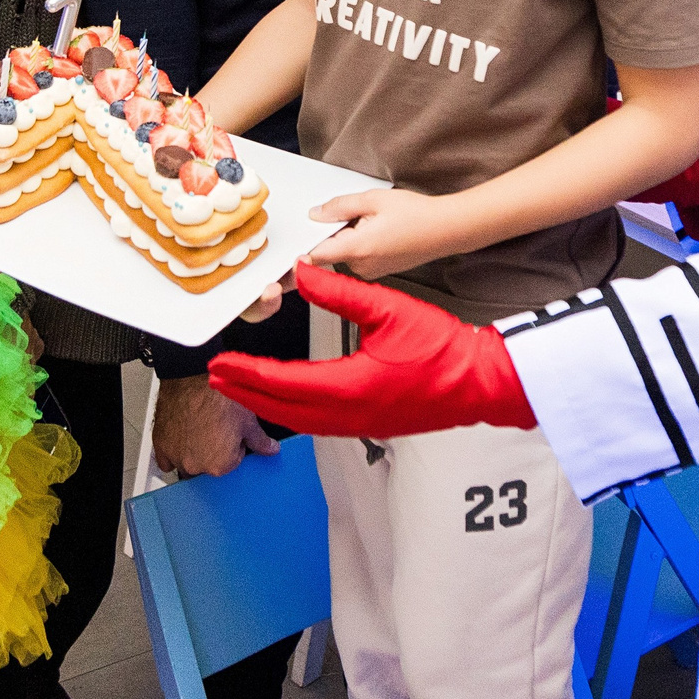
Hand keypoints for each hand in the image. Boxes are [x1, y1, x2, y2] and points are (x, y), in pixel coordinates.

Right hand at [152, 373, 279, 476]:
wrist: (191, 375)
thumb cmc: (216, 395)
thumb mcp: (248, 419)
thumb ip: (260, 441)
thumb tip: (269, 449)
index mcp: (220, 465)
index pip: (232, 465)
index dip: (234, 448)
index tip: (231, 434)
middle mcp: (196, 465)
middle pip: (207, 468)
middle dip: (213, 453)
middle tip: (216, 429)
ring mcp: (175, 456)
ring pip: (186, 465)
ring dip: (193, 454)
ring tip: (199, 430)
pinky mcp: (160, 445)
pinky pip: (166, 460)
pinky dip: (172, 453)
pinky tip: (182, 437)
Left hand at [209, 263, 533, 438]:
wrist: (480, 382)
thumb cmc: (441, 346)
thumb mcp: (389, 308)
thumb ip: (341, 291)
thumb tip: (302, 272)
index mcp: (350, 386)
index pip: (283, 382)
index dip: (247, 372)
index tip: (221, 362)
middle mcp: (349, 414)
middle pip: (283, 407)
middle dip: (246, 390)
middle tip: (217, 376)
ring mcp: (360, 425)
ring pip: (299, 419)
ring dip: (267, 402)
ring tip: (242, 385)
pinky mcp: (370, 426)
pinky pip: (319, 423)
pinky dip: (294, 411)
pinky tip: (286, 399)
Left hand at [301, 187, 462, 279]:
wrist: (446, 229)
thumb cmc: (415, 214)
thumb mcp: (373, 200)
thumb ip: (340, 207)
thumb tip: (315, 214)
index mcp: (357, 249)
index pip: (316, 256)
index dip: (300, 253)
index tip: (288, 251)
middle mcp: (362, 266)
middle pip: (330, 251)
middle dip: (332, 233)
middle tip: (353, 215)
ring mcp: (371, 272)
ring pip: (344, 254)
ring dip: (348, 238)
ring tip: (373, 220)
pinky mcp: (379, 272)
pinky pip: (358, 258)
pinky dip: (360, 244)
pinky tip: (379, 230)